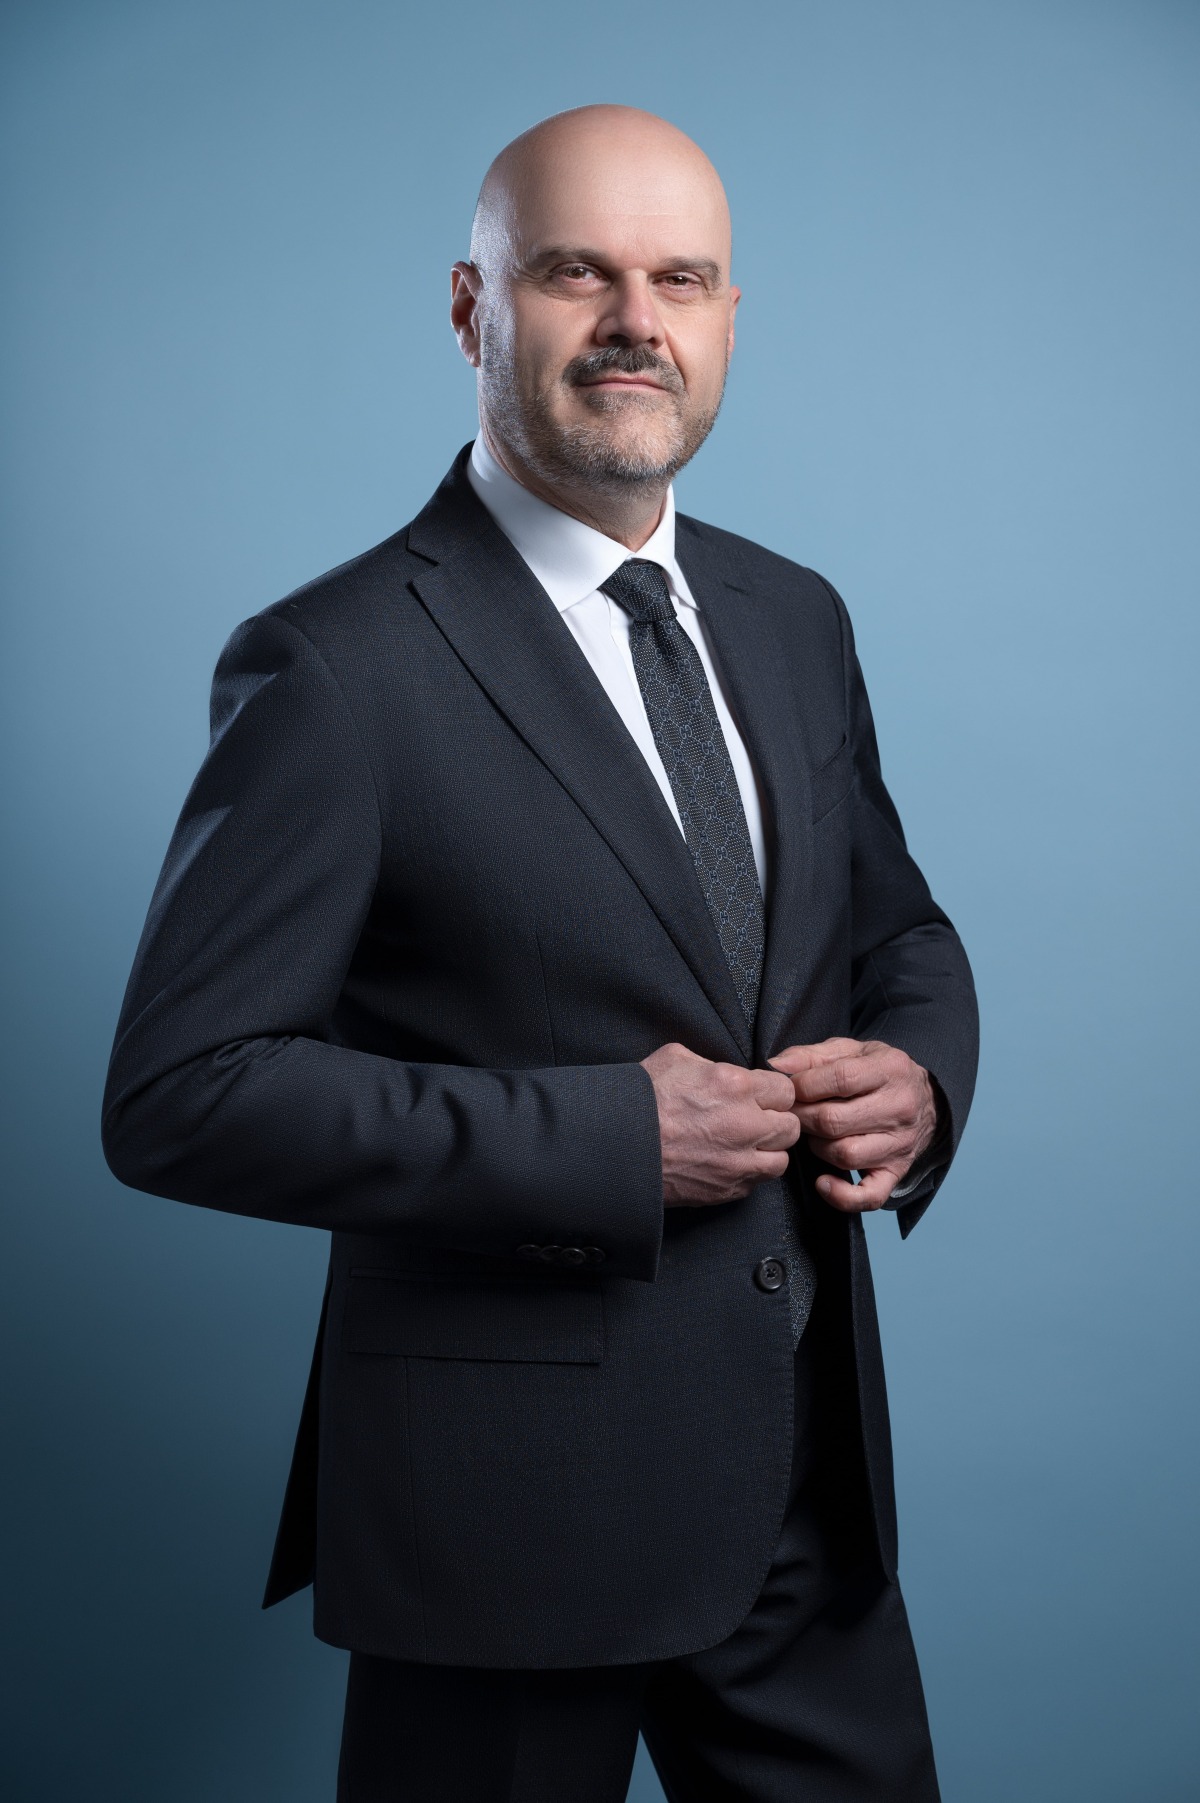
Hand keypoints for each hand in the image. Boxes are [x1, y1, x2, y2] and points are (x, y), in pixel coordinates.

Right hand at [640, 1042, 800, 1207]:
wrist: (616, 1145)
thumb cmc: (641, 1099)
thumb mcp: (675, 1058)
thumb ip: (711, 1062)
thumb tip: (724, 1070)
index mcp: (736, 1086)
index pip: (786, 1089)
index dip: (773, 1091)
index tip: (761, 1094)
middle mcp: (746, 1125)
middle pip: (791, 1126)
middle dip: (776, 1120)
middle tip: (756, 1119)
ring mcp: (739, 1162)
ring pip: (781, 1160)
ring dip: (768, 1151)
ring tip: (747, 1145)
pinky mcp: (727, 1189)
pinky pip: (756, 1183)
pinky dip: (747, 1174)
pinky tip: (729, 1162)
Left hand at [768, 1038, 939, 1212]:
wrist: (928, 1100)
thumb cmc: (879, 1073)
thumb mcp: (852, 1051)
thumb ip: (812, 1056)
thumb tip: (776, 1066)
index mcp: (890, 1070)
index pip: (840, 1079)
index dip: (804, 1085)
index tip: (790, 1089)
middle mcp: (900, 1108)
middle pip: (835, 1121)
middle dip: (803, 1118)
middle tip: (793, 1114)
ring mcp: (900, 1144)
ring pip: (845, 1155)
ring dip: (817, 1147)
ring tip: (813, 1135)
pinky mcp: (897, 1172)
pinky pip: (870, 1196)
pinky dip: (842, 1196)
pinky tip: (823, 1182)